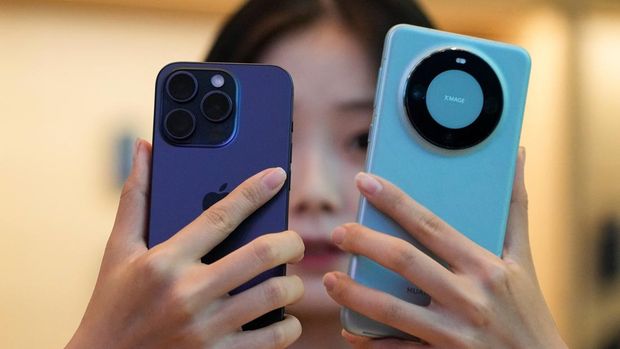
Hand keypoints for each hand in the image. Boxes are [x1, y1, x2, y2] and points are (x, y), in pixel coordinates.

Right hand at [66, 139, 304, 348]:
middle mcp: (188, 293)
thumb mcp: (118, 250)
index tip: (277, 175)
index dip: (253, 191)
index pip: (219, 216)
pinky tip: (285, 317)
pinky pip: (271, 340)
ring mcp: (205, 328)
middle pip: (260, 255)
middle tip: (294, 242)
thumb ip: (136, 198)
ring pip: (273, 296)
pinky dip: (288, 326)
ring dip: (292, 285)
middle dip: (290, 242)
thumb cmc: (112, 304)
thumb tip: (144, 148)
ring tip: (288, 280)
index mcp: (165, 261)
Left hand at [323, 149, 567, 347]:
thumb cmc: (530, 310)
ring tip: (330, 279)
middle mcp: (468, 297)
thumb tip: (518, 156)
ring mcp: (455, 332)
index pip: (431, 226)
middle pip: (406, 262)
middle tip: (338, 232)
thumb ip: (514, 208)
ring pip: (393, 310)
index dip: (395, 201)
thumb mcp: (524, 259)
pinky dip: (372, 341)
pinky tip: (350, 330)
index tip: (366, 182)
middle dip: (366, 243)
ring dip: (356, 295)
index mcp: (485, 267)